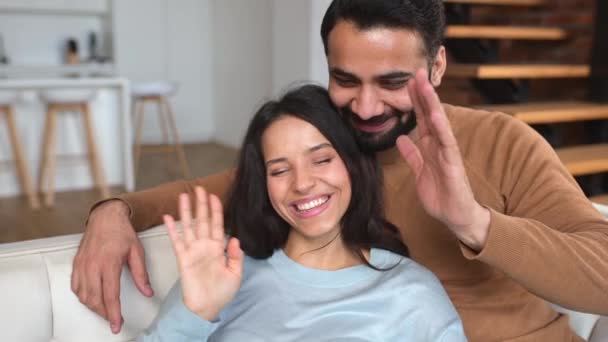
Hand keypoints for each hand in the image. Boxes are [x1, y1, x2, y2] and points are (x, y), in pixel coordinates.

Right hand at [71, 200, 153, 333]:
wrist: (106, 216)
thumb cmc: (122, 232)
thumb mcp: (137, 252)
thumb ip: (141, 274)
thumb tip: (147, 292)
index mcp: (109, 263)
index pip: (110, 295)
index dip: (114, 314)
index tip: (117, 325)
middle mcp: (92, 265)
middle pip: (95, 299)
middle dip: (105, 314)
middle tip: (114, 319)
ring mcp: (82, 265)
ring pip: (83, 296)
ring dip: (94, 307)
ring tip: (106, 311)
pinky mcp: (76, 263)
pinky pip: (75, 286)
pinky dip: (83, 297)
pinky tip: (91, 299)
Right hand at [163, 186, 243, 320]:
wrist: (207, 308)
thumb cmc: (221, 293)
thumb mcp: (235, 274)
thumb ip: (236, 256)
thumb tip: (234, 238)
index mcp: (218, 248)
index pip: (218, 224)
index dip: (217, 210)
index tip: (215, 196)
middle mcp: (205, 246)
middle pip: (203, 220)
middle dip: (202, 204)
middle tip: (200, 188)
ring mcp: (193, 251)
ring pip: (189, 226)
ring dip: (186, 211)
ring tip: (184, 196)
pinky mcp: (182, 258)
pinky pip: (176, 240)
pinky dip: (172, 229)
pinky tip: (168, 217)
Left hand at [396, 69, 489, 249]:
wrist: (456, 216)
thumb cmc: (441, 195)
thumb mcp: (420, 172)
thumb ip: (412, 155)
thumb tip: (401, 139)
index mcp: (431, 147)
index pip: (422, 120)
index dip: (414, 102)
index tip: (407, 83)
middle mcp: (440, 146)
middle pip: (430, 115)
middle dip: (422, 95)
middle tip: (415, 73)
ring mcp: (447, 153)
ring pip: (438, 124)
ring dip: (431, 104)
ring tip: (424, 85)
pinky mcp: (453, 164)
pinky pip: (446, 143)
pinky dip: (441, 128)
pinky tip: (436, 115)